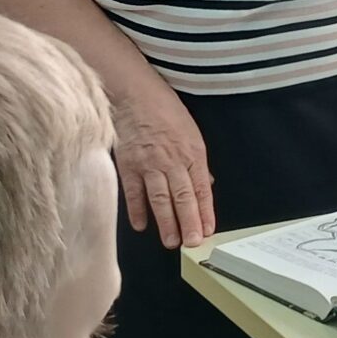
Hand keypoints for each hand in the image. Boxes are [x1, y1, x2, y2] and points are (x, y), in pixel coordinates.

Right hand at [114, 76, 215, 246]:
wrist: (135, 94)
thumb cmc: (165, 110)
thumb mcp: (191, 132)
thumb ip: (197, 162)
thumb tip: (207, 184)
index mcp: (193, 153)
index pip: (202, 189)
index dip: (205, 212)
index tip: (208, 231)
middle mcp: (173, 161)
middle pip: (183, 198)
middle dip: (189, 223)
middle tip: (192, 243)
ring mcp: (149, 164)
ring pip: (160, 199)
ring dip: (167, 222)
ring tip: (171, 241)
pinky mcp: (128, 164)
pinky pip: (134, 192)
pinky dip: (137, 210)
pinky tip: (141, 225)